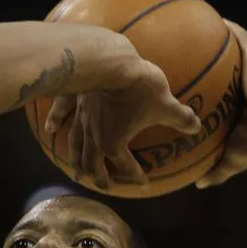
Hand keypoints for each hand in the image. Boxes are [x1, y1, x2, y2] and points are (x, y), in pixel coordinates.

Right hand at [44, 59, 201, 188]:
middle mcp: (94, 137)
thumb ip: (180, 117)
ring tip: (77, 172)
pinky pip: (61, 114)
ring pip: (75, 146)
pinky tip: (50, 129)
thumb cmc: (138, 87)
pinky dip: (55, 123)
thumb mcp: (164, 104)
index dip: (135, 176)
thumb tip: (196, 126)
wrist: (108, 61)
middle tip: (105, 186)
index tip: (143, 183)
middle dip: (99, 178)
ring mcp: (80, 119)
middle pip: (93, 164)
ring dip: (77, 162)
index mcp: (113, 144)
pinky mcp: (72, 100)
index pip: (125, 166)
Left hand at [196, 21, 246, 187]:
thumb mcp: (230, 157)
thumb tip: (200, 183)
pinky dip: (225, 28)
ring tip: (193, 20)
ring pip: (231, 45)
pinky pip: (238, 37)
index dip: (208, 81)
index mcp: (239, 101)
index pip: (221, 86)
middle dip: (208, 53)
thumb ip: (215, 169)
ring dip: (215, 34)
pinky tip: (208, 17)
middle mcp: (244, 80)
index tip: (190, 77)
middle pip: (224, 62)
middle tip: (185, 45)